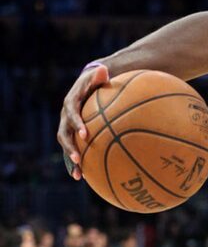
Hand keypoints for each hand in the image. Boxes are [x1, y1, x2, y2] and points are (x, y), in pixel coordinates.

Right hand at [57, 64, 109, 179]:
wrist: (87, 86)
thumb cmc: (96, 81)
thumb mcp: (98, 75)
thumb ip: (100, 75)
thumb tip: (104, 69)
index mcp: (71, 103)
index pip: (71, 113)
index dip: (76, 124)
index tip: (85, 134)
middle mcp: (66, 116)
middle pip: (63, 134)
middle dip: (70, 148)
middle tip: (79, 159)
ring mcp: (67, 126)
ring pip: (66, 146)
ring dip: (71, 160)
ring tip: (79, 175)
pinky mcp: (72, 134)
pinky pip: (74, 149)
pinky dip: (78, 163)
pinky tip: (86, 177)